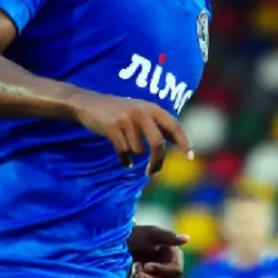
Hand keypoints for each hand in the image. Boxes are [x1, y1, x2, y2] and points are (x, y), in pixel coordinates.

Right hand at [69, 91, 192, 174]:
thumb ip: (157, 125)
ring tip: (126, 150)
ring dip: (133, 155)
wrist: (88, 103)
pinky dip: (124, 160)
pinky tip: (124, 162)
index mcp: (152, 108)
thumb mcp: (140, 111)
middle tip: (152, 174)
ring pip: (138, 150)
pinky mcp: (112, 128)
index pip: (174, 126)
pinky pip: (124, 152)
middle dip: (157, 162)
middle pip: (157, 143)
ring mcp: (126, 119)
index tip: (190, 157)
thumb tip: (179, 142)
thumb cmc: (118, 111)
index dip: (184, 142)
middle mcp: (141, 112)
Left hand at [127, 224, 188, 277]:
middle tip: (138, 276)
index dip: (163, 270)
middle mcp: (167, 269)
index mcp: (173, 256)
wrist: (114, 242)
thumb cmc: (135, 235)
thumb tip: (187, 238)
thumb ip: (168, 237)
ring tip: (133, 275)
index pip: (176, 271)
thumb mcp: (151, 234)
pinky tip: (129, 276)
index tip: (146, 265)